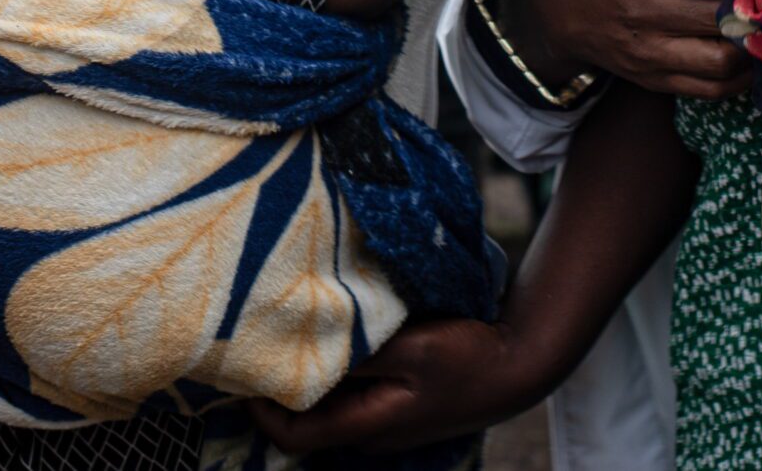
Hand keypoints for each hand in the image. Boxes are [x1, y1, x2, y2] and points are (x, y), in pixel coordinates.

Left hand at [249, 316, 548, 454]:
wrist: (520, 363)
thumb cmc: (468, 357)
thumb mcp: (410, 348)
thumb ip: (356, 352)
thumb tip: (300, 347)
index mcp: (367, 426)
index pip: (292, 435)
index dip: (258, 408)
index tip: (240, 366)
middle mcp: (369, 431)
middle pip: (305, 417)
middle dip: (278, 383)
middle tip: (257, 335)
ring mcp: (384, 419)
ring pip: (327, 401)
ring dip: (307, 371)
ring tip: (290, 327)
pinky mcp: (396, 402)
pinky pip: (350, 389)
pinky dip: (333, 366)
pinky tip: (332, 331)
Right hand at [511, 0, 749, 99]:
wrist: (555, 12)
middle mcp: (643, 15)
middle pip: (719, 18)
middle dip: (756, 7)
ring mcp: (648, 54)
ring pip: (721, 60)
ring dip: (753, 46)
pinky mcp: (653, 81)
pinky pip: (710, 89)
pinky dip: (739, 78)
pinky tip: (751, 58)